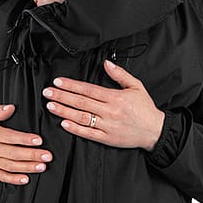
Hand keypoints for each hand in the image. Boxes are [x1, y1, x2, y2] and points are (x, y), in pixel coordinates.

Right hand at [0, 104, 52, 184]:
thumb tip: (12, 107)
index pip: (11, 137)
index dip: (25, 139)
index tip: (39, 140)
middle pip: (14, 153)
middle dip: (32, 155)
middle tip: (47, 156)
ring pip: (11, 166)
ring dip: (27, 167)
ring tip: (42, 167)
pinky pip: (2, 177)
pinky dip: (14, 179)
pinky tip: (26, 179)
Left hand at [41, 59, 164, 151]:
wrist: (155, 130)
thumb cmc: (145, 109)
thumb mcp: (136, 86)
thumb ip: (120, 74)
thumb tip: (106, 64)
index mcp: (115, 97)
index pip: (88, 89)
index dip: (72, 85)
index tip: (58, 82)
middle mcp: (110, 111)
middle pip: (81, 102)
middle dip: (62, 96)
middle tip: (47, 92)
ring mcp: (108, 126)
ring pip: (82, 117)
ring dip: (64, 111)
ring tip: (51, 106)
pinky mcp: (108, 139)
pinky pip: (89, 134)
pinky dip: (75, 129)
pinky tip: (64, 123)